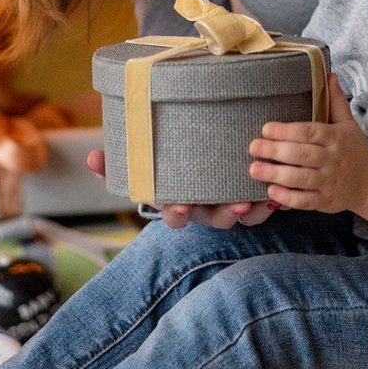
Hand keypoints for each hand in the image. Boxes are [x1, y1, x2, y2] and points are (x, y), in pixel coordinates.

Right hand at [85, 148, 278, 229]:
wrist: (200, 150)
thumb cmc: (165, 159)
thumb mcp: (141, 160)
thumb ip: (116, 162)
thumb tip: (91, 159)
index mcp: (178, 201)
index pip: (174, 215)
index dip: (177, 213)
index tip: (181, 206)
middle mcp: (203, 207)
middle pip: (214, 218)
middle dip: (225, 214)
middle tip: (235, 205)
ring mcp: (226, 204)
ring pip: (240, 215)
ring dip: (252, 210)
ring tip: (260, 199)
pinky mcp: (249, 197)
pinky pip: (262, 207)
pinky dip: (270, 203)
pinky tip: (277, 194)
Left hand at [248, 74, 367, 222]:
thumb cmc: (354, 148)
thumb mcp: (348, 122)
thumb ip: (335, 100)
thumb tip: (329, 74)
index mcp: (335, 137)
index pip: (310, 132)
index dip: (287, 131)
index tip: (266, 128)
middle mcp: (332, 159)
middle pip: (302, 155)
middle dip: (276, 151)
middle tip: (252, 147)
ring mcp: (329, 182)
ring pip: (301, 178)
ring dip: (276, 175)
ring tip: (254, 169)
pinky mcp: (325, 201)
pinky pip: (305, 201)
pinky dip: (288, 198)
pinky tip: (271, 192)